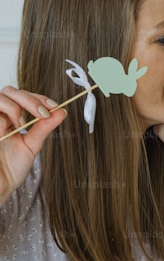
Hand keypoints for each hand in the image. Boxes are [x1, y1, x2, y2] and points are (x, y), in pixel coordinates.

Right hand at [0, 86, 65, 200]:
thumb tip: (61, 112)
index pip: (23, 97)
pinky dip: (0, 120)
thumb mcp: (31, 145)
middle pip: (10, 91)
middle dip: (29, 100)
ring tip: (21, 124)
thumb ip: (43, 128)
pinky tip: (4, 133)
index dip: (38, 98)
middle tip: (42, 114)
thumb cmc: (10, 168)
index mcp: (10, 118)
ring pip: (0, 97)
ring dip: (14, 108)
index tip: (53, 107)